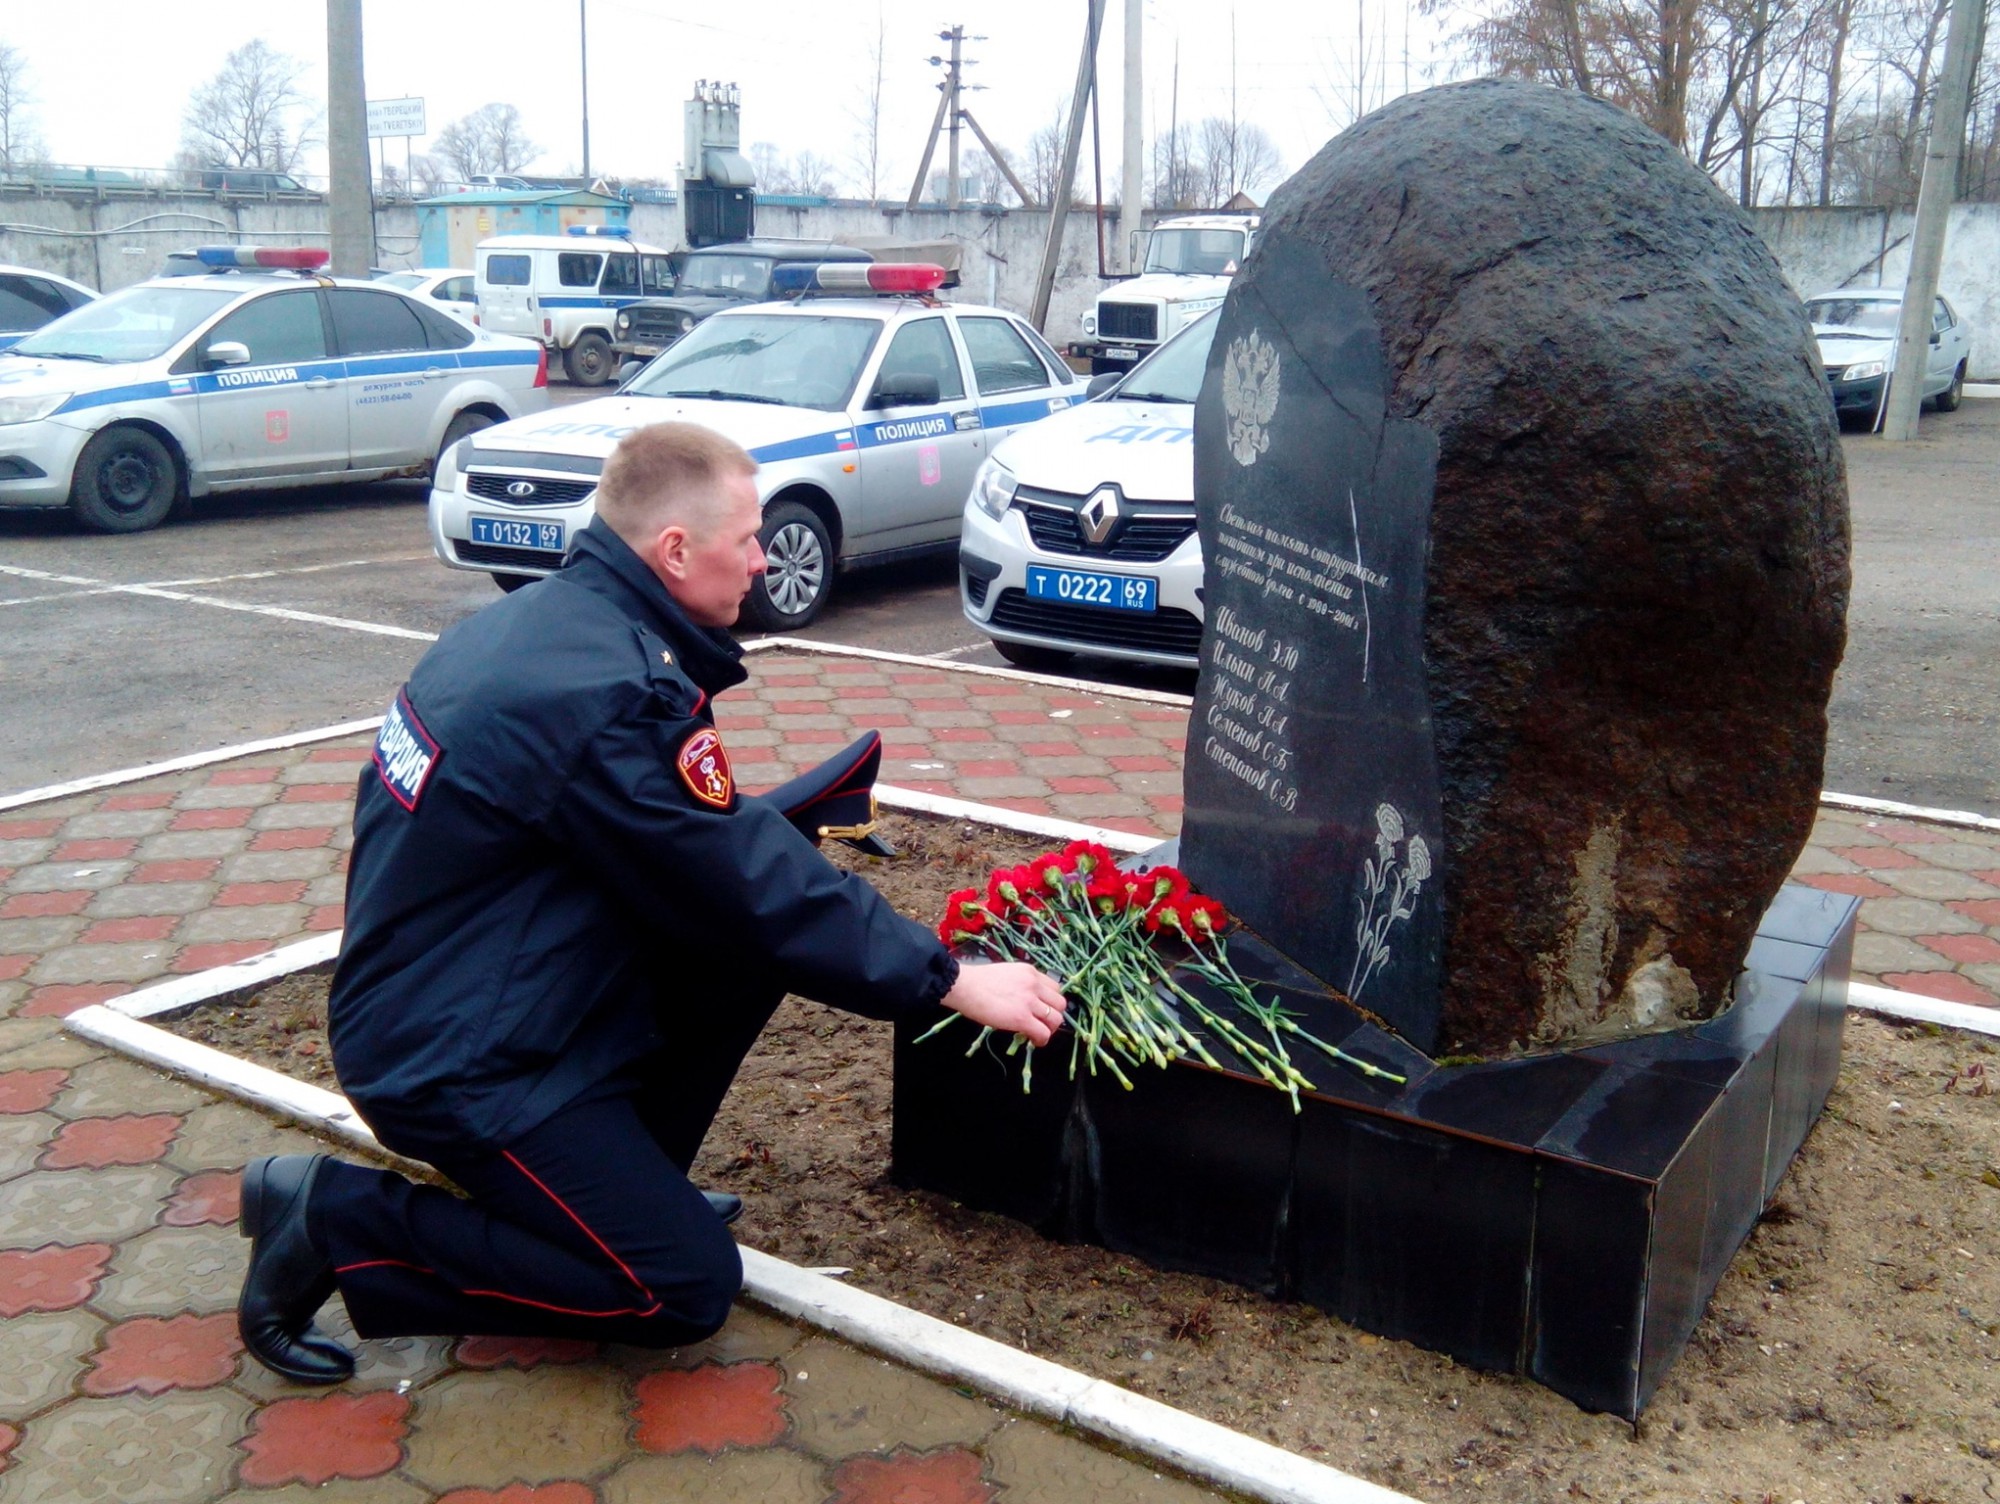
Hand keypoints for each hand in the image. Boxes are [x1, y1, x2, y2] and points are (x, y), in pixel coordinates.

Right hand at [942, 960, 1068, 1047]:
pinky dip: (1042, 1040)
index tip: (1043, 1009)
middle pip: (1060, 1003)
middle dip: (1054, 1015)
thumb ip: (1020, 983)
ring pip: (1056, 1019)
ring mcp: (1029, 1001)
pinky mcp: (1022, 1018)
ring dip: (1049, 1029)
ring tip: (1038, 1033)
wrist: (964, 986)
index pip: (1055, 987)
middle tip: (1043, 1023)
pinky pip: (1043, 1033)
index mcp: (1030, 972)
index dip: (1051, 1001)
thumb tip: (1023, 1000)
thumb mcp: (1007, 974)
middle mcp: (1034, 984)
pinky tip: (1033, 1041)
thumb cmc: (977, 981)